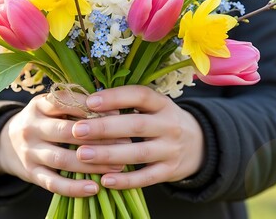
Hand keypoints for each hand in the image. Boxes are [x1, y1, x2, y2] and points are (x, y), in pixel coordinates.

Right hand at [0, 91, 124, 196]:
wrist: (5, 144)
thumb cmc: (42, 122)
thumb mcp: (51, 107)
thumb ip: (76, 105)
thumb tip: (116, 109)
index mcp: (39, 105)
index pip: (65, 102)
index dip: (92, 107)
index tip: (117, 112)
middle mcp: (31, 127)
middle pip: (66, 132)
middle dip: (98, 137)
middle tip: (125, 142)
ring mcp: (29, 152)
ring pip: (62, 159)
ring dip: (92, 164)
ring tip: (118, 166)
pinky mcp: (31, 173)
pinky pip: (53, 183)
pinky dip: (74, 188)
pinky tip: (94, 188)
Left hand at [72, 85, 204, 189]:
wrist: (198, 145)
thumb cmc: (162, 122)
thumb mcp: (153, 107)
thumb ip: (128, 104)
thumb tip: (88, 102)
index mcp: (163, 104)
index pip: (140, 95)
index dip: (115, 97)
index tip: (90, 101)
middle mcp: (170, 125)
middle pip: (137, 125)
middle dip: (105, 127)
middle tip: (77, 130)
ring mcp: (171, 149)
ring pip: (139, 153)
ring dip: (109, 154)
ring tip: (82, 155)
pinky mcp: (169, 171)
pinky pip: (146, 178)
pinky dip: (126, 180)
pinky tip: (105, 181)